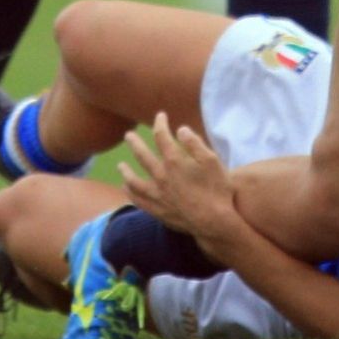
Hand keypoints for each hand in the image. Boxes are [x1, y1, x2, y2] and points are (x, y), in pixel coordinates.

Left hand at [119, 112, 241, 239]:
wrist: (213, 222)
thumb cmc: (217, 190)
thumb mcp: (212, 161)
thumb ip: (195, 143)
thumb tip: (180, 129)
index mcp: (174, 161)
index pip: (161, 136)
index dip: (160, 123)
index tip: (160, 116)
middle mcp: (161, 176)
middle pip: (142, 155)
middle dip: (135, 143)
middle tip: (128, 136)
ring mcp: (157, 195)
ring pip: (133, 180)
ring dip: (126, 171)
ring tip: (120, 165)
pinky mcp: (157, 210)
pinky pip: (138, 200)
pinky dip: (130, 193)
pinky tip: (127, 189)